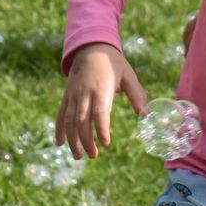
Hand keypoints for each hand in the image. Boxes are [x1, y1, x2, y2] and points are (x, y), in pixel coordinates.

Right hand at [55, 43, 147, 159]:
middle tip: (94, 155)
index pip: (99, 111)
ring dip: (72, 139)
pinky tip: (60, 144)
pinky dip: (59, 130)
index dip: (101, 128)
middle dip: (85, 140)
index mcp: (101, 88)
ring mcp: (72, 95)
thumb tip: (146, 115)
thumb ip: (137, 95)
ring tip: (79, 156)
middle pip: (81, 120)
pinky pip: (60, 115)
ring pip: (68, 120)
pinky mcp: (66, 97)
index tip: (106, 143)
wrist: (90, 48)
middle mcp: (83, 93)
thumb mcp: (129, 76)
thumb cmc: (113, 63)